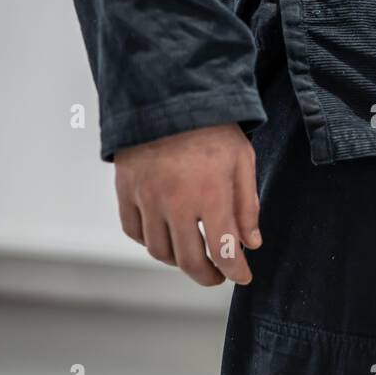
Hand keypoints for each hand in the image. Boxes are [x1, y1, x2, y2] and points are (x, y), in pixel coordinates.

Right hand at [113, 123, 261, 285]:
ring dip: (178, 261)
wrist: (168, 97)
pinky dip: (149, 241)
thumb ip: (247, 206)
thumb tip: (250, 244)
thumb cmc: (212, 128)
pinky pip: (134, 231)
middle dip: (207, 275)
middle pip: (188, 260)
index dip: (235, 271)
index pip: (223, 251)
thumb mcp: (243, 161)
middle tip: (218, 275)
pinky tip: (165, 237)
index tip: (242, 277)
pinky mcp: (126, 191)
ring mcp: (146, 199)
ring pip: (159, 250)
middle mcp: (175, 204)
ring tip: (193, 257)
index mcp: (210, 196)